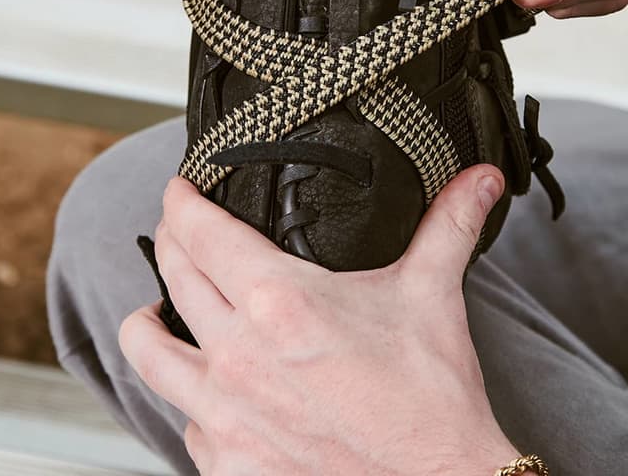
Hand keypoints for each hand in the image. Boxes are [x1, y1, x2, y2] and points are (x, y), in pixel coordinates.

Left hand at [120, 167, 519, 475]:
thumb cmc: (430, 401)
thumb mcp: (433, 296)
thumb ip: (447, 225)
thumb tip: (478, 179)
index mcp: (278, 302)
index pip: (201, 233)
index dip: (183, 201)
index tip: (180, 189)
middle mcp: (238, 355)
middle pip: (173, 278)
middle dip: (172, 244)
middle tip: (179, 232)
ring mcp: (224, 415)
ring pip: (149, 353)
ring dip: (148, 324)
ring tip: (155, 313)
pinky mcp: (227, 463)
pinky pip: (185, 420)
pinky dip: (191, 399)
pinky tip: (210, 391)